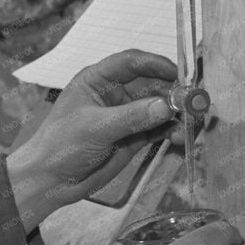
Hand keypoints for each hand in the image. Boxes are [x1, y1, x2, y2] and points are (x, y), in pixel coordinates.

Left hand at [6, 49, 179, 227]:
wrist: (51, 182)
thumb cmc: (60, 146)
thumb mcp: (95, 128)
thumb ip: (131, 117)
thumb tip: (165, 105)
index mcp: (97, 80)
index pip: (131, 63)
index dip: (155, 64)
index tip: (178, 73)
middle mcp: (114, 94)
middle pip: (151, 84)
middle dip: (173, 92)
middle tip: (193, 101)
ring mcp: (126, 115)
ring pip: (159, 107)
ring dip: (176, 114)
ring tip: (190, 124)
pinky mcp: (134, 136)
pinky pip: (159, 128)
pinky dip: (172, 131)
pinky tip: (179, 137)